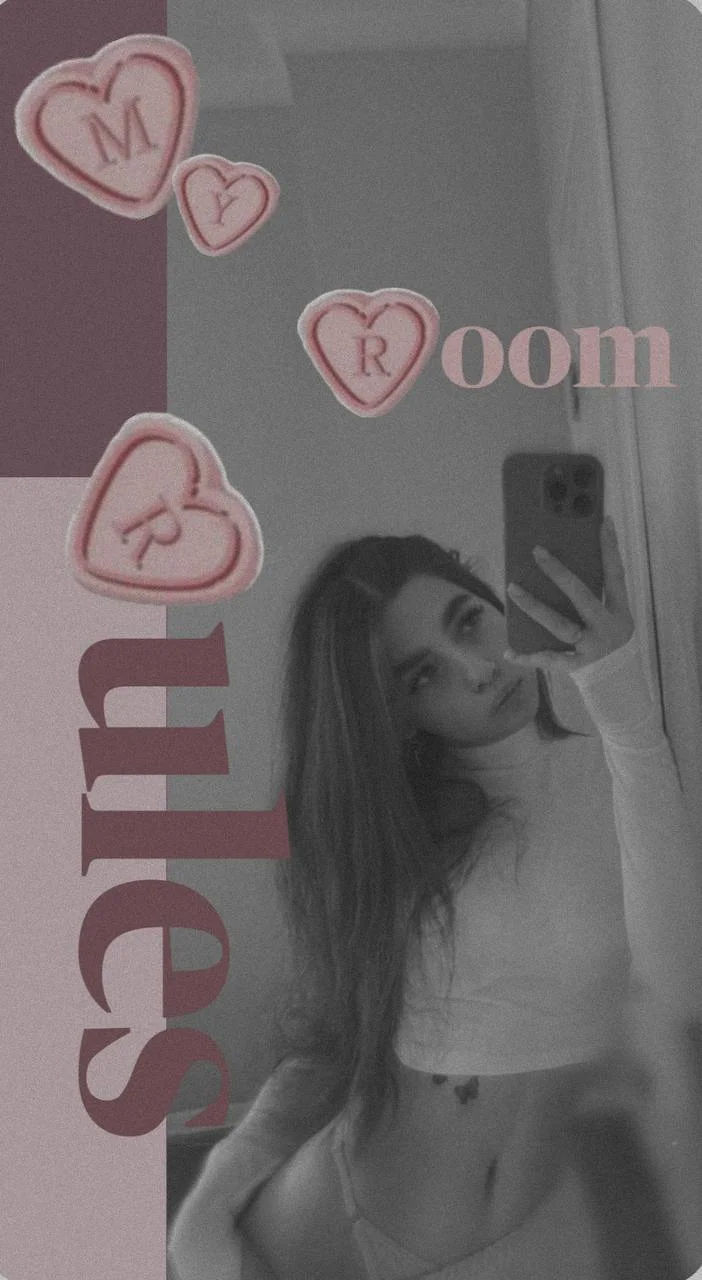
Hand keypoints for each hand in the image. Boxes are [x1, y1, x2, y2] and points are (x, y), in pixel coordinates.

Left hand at [504, 515, 633, 672]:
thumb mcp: (611, 614)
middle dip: (559, 573)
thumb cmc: (607, 636)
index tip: (604, 521)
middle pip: (582, 596)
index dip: (610, 549)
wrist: (618, 679)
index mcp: (618, 610)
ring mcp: (590, 648)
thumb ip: (593, 593)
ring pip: (560, 625)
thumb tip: (559, 564)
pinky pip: (548, 660)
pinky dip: (527, 656)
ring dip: (534, 607)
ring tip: (512, 588)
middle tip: (537, 551)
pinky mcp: (575, 666)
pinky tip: (508, 650)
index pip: (615, 574)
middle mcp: (606, 627)